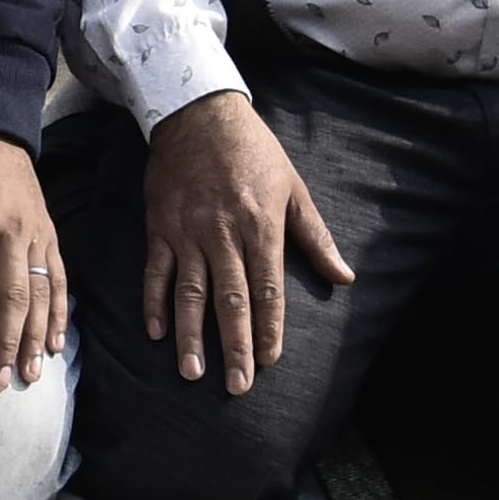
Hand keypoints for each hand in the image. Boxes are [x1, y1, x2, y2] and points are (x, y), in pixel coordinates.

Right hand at [129, 89, 348, 391]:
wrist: (199, 114)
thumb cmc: (254, 153)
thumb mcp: (294, 189)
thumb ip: (316, 238)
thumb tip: (344, 278)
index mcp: (261, 228)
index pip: (267, 289)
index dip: (268, 328)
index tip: (269, 361)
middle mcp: (223, 235)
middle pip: (230, 300)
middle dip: (234, 346)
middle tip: (237, 385)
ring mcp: (187, 232)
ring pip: (189, 293)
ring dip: (190, 336)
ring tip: (192, 372)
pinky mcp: (159, 226)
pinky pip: (155, 272)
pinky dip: (153, 303)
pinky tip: (155, 333)